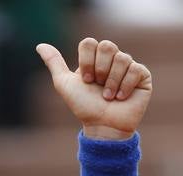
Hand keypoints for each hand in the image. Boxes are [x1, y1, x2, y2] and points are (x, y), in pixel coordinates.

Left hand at [36, 37, 151, 139]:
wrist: (102, 126)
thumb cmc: (84, 107)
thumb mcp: (64, 85)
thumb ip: (54, 63)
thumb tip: (40, 45)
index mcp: (94, 59)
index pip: (89, 43)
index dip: (86, 61)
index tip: (85, 81)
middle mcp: (111, 60)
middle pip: (107, 46)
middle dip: (99, 70)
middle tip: (97, 87)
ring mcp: (128, 67)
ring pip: (122, 57)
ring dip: (111, 82)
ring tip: (108, 97)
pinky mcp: (142, 76)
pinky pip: (135, 69)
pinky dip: (125, 86)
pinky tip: (121, 98)